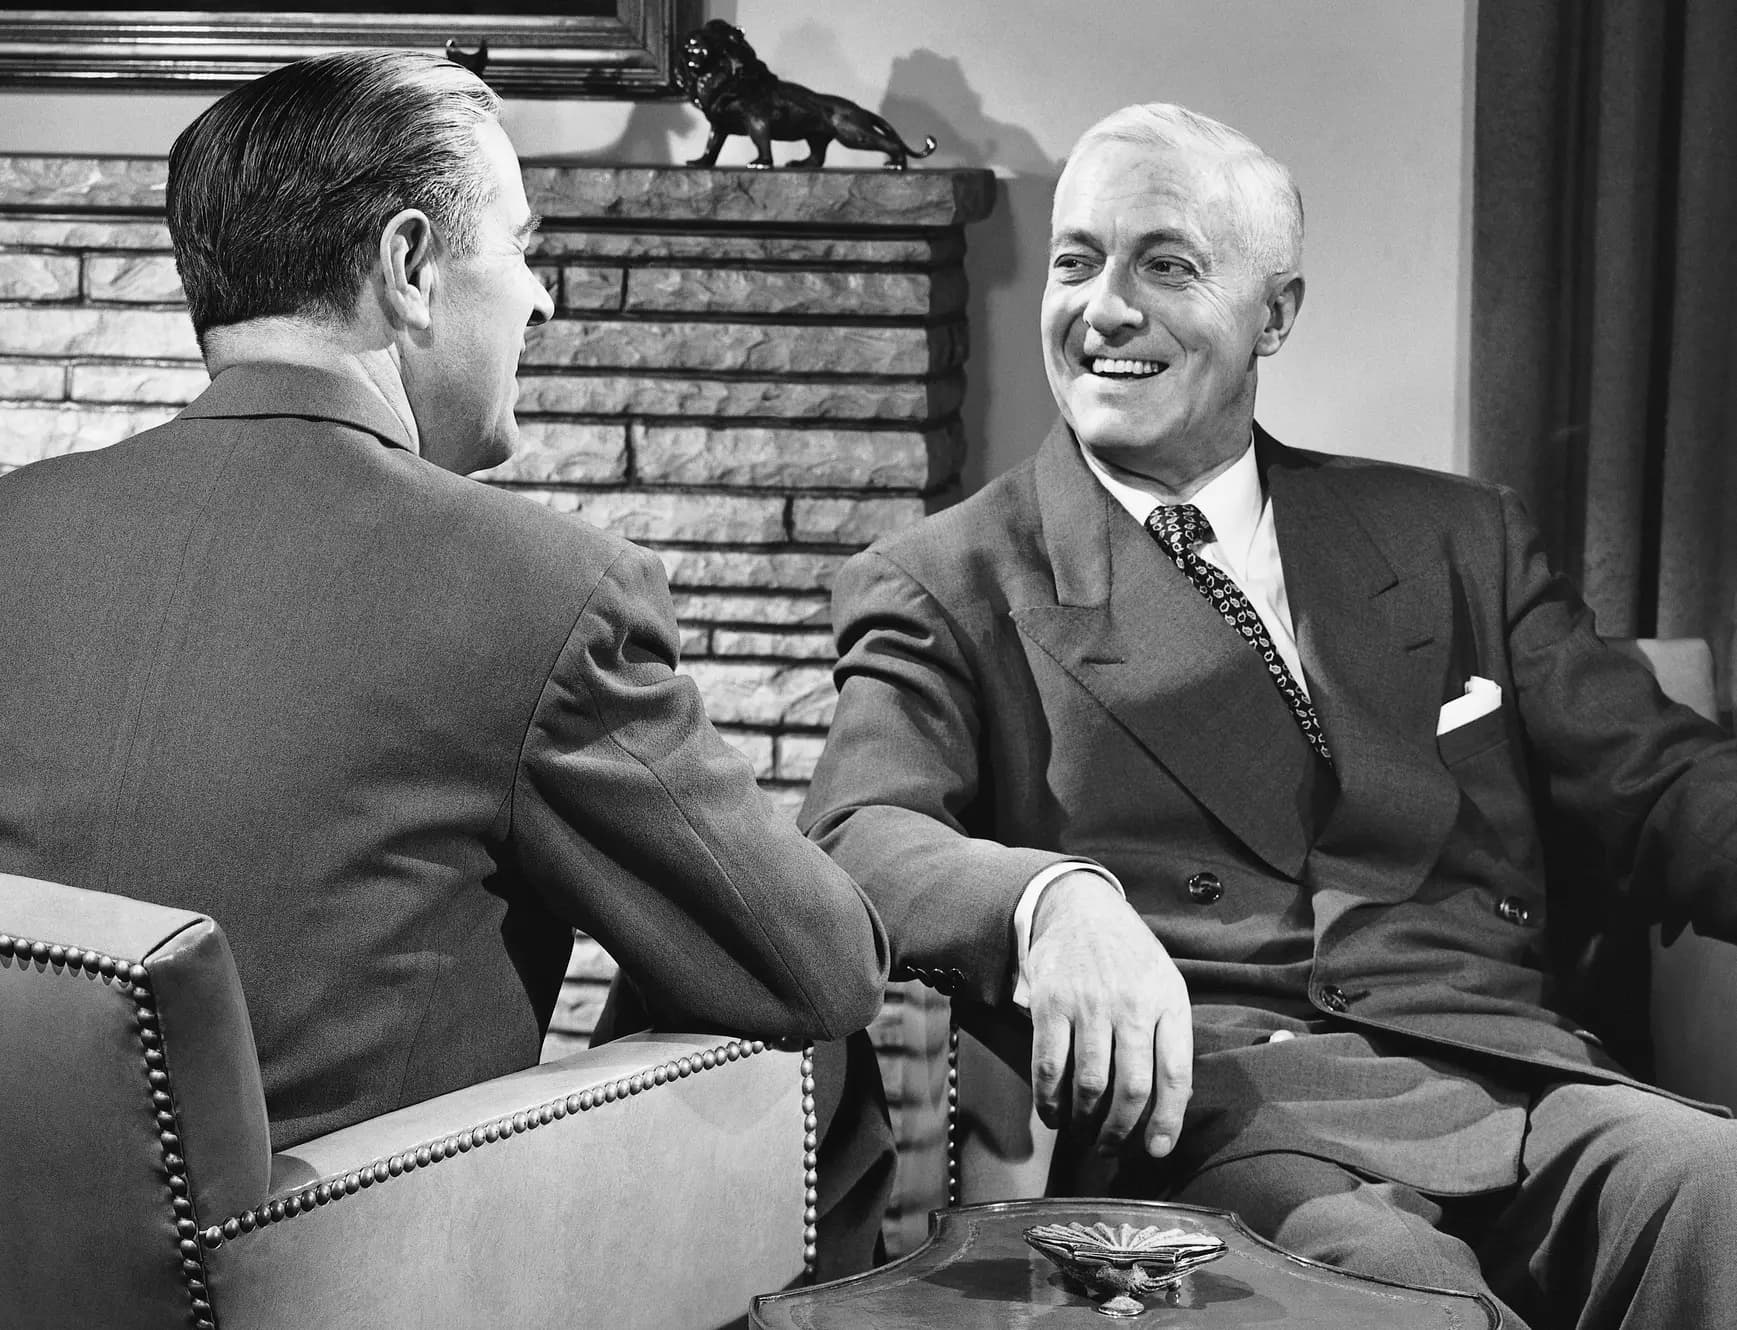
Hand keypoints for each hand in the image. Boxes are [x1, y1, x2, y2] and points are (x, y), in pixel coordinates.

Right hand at [1026, 870, 1191, 1157]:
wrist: (1081, 908)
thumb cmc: (1130, 956)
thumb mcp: (1166, 984)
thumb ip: (1171, 1036)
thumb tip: (1170, 1103)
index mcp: (1168, 1001)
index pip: (1175, 1074)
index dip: (1168, 1121)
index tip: (1158, 1150)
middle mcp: (1131, 1004)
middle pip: (1131, 1088)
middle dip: (1120, 1131)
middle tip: (1110, 1148)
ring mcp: (1088, 1003)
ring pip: (1089, 1084)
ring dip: (1084, 1121)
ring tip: (1082, 1134)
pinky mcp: (1050, 1003)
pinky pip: (1049, 1066)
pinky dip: (1049, 1100)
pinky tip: (1053, 1114)